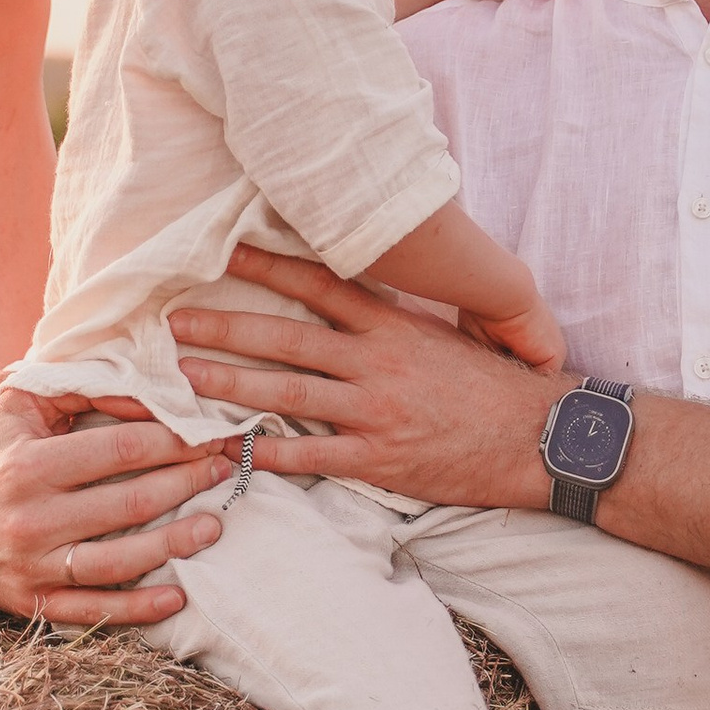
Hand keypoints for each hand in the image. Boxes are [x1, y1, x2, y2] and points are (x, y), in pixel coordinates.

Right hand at [0, 374, 235, 625]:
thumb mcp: (23, 397)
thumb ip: (85, 388)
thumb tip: (153, 394)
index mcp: (25, 464)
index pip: (118, 451)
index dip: (172, 441)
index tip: (209, 433)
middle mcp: (27, 519)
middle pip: (127, 506)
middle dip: (185, 485)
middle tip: (225, 470)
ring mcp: (28, 566)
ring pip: (116, 563)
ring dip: (173, 546)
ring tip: (214, 525)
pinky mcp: (28, 600)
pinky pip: (90, 610)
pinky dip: (135, 610)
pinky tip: (175, 597)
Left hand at [171, 252, 556, 509]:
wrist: (536, 437)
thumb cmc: (489, 386)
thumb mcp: (441, 335)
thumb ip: (389, 320)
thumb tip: (343, 295)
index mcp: (392, 325)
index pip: (320, 284)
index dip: (270, 266)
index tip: (226, 250)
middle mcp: (376, 362)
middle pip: (288, 338)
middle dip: (226, 327)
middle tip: (173, 320)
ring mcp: (375, 411)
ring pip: (288, 393)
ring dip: (231, 383)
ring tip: (183, 376)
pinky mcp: (378, 459)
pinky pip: (310, 455)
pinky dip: (264, 452)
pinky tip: (227, 449)